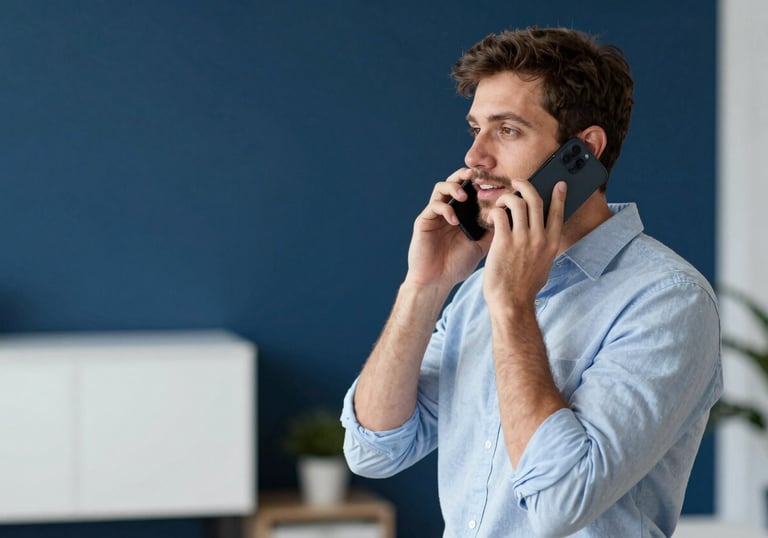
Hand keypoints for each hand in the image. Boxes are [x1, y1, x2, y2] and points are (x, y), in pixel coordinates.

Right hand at [405, 168, 491, 290]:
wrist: (437, 282)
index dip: (481, 182)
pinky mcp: (424, 221)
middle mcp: (448, 210)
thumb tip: (510, 213)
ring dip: (453, 187)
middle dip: (465, 175)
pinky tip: (455, 221)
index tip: (495, 181)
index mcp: (462, 214)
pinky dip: (446, 209)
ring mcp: (435, 215)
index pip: (471, 190)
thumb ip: (492, 229)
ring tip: (463, 196)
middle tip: (476, 176)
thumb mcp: (481, 245)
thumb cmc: (457, 265)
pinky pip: (434, 206)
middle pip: (454, 182)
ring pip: (441, 188)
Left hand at [482, 180, 566, 309]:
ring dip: (506, 197)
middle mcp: (539, 238)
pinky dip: (493, 212)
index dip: (558, 196)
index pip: (558, 212)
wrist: (511, 303)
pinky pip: (499, 215)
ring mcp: (522, 239)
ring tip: (500, 203)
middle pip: (535, 200)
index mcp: (552, 243)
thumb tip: (541, 234)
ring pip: (516, 203)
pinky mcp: (504, 242)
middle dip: (525, 186)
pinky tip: (490, 218)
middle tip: (517, 183)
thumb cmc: (524, 287)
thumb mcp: (543, 265)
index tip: (559, 184)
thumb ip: (543, 247)